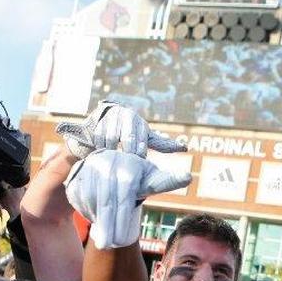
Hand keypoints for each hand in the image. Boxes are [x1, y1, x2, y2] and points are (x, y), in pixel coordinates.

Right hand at [57, 101, 185, 158]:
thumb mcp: (146, 137)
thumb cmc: (130, 133)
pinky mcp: (96, 121)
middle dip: (127, 153)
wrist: (105, 122)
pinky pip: (98, 139)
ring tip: (114, 162)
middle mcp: (125, 115)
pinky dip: (100, 149)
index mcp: (138, 121)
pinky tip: (102, 156)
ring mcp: (110, 117)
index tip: (138, 161)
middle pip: (126, 138)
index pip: (140, 138)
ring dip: (112, 152)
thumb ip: (163, 144)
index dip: (139, 151)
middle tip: (127, 165)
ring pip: (111, 140)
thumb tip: (185, 148)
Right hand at [64, 150, 190, 248]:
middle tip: (110, 246)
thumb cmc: (137, 179)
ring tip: (103, 239)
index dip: (121, 218)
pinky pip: (78, 195)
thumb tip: (188, 176)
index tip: (121, 238)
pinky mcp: (76, 173)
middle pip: (107, 201)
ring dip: (96, 221)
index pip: (124, 195)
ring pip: (91, 199)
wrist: (113, 170)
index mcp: (129, 164)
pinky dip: (84, 210)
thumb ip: (168, 181)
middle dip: (108, 225)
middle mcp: (108, 162)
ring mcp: (90, 167)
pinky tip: (93, 220)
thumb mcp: (152, 180)